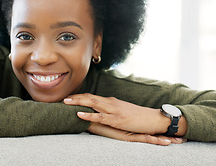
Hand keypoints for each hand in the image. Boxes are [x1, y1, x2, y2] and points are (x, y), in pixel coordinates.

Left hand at [63, 93, 186, 142]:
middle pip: (89, 97)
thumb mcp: (121, 111)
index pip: (92, 96)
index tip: (68, 97)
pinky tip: (79, 114)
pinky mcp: (117, 119)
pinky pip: (100, 116)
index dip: (79, 96)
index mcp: (111, 101)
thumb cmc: (137, 116)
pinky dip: (88, 114)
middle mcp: (111, 103)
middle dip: (75, 97)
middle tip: (62, 98)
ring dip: (78, 102)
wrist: (153, 118)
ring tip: (66, 102)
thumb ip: (110, 110)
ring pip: (92, 103)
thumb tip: (99, 111)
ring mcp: (114, 110)